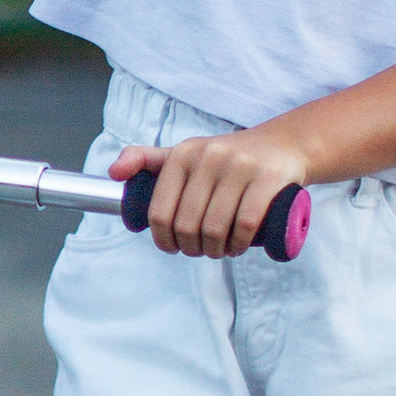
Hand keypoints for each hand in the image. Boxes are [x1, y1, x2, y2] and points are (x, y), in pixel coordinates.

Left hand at [112, 123, 315, 258]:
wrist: (283, 144)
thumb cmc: (225, 158)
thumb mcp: (185, 153)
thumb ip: (145, 159)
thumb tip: (112, 174)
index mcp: (182, 154)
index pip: (159, 211)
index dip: (163, 239)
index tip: (173, 248)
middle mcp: (208, 156)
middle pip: (187, 224)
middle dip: (191, 248)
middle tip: (200, 251)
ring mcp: (240, 166)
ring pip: (215, 227)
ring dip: (215, 250)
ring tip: (219, 251)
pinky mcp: (268, 177)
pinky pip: (245, 222)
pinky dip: (238, 243)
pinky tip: (237, 247)